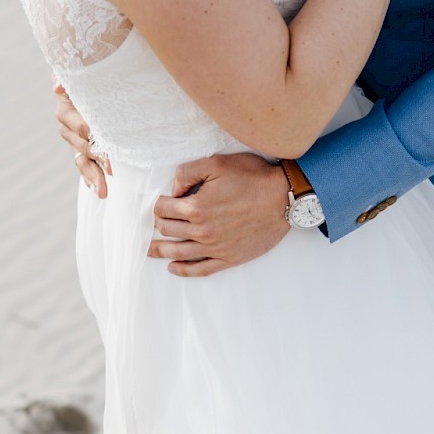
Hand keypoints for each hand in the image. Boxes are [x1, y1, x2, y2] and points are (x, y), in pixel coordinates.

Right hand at [53, 78, 109, 198]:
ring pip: (82, 160)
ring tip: (103, 192)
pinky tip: (98, 190)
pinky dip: (90, 178)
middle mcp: (67, 126)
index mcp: (66, 108)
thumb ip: (66, 75)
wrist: (95, 81)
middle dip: (98, 158)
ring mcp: (74, 140)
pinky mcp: (82, 149)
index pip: (77, 124)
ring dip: (93, 176)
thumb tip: (56, 85)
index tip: (106, 145)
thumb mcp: (80, 72)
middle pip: (82, 145)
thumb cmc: (90, 73)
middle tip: (113, 169)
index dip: (90, 134)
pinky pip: (84, 165)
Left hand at [150, 152, 290, 276]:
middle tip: (155, 223)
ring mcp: (215, 247)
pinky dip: (184, 271)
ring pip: (179, 253)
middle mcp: (202, 230)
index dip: (158, 204)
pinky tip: (174, 268)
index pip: (163, 209)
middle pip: (167, 231)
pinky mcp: (229, 258)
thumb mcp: (217, 163)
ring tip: (150, 250)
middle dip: (157, 225)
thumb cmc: (253, 177)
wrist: (283, 198)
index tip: (160, 202)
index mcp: (196, 207)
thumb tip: (174, 188)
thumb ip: (188, 172)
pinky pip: (201, 269)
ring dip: (161, 251)